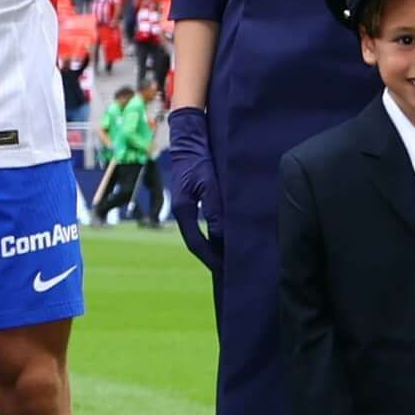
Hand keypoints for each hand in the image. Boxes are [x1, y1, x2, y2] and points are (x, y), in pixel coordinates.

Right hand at [161, 104, 219, 267]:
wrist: (189, 140)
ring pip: (201, 235)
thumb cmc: (199, 160)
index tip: (225, 273)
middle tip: (229, 274)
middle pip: (197, 243)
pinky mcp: (194, 202)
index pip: (196, 244)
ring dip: (215, 248)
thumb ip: (214, 210)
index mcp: (183, 210)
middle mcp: (182, 213)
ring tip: (231, 260)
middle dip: (212, 259)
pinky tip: (228, 238)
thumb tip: (221, 236)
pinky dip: (215, 235)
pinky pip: (204, 224)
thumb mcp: (209, 184)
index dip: (210, 260)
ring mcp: (187, 208)